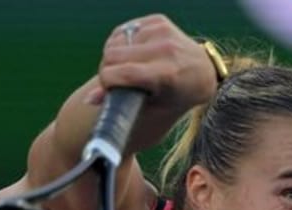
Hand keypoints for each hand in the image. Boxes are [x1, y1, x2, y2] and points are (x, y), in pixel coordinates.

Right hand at [86, 14, 217, 111]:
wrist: (202, 73)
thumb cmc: (174, 96)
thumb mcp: (151, 106)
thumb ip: (120, 103)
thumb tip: (89, 99)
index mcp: (167, 74)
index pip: (123, 73)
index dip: (107, 82)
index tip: (108, 89)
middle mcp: (166, 49)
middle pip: (112, 56)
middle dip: (108, 69)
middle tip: (117, 80)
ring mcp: (163, 31)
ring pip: (114, 42)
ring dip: (115, 57)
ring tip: (128, 67)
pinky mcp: (158, 21)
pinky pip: (123, 31)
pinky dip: (122, 44)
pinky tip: (134, 53)